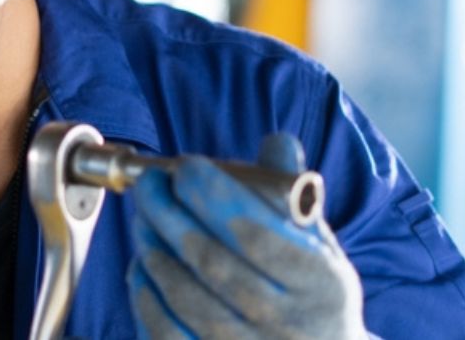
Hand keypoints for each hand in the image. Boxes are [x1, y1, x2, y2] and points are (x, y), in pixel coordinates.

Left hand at [128, 135, 367, 338]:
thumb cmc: (313, 294)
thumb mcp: (321, 245)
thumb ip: (293, 195)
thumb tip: (276, 143)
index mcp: (318, 281)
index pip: (258, 234)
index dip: (215, 196)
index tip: (188, 167)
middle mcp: (285, 321)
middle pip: (212, 262)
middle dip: (171, 215)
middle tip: (151, 185)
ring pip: (185, 296)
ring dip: (154, 248)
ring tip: (144, 218)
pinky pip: (167, 333)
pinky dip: (147, 295)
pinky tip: (143, 266)